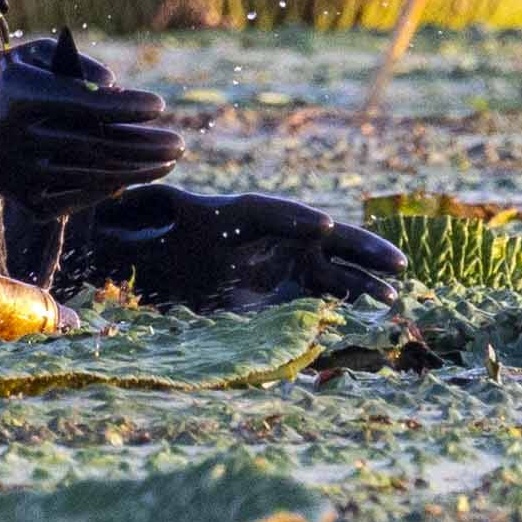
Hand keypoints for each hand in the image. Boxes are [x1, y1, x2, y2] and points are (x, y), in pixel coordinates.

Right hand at [0, 34, 181, 208]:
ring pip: (93, 174)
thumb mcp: (37, 56)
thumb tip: (116, 90)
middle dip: (145, 145)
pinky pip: (78, 197)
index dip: (129, 108)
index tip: (159, 105)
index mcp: (19, 96)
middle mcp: (17, 139)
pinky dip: (109, 187)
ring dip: (138, 170)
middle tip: (178, 143)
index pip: (88, 106)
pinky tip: (134, 176)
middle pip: (98, 146)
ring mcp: (20, 174)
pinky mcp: (24, 199)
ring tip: (167, 160)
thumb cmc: (9, 77)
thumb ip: (79, 68)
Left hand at [67, 184, 402, 309]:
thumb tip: (126, 203)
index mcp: (237, 213)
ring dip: (360, 282)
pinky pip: (315, 296)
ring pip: (328, 270)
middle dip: (357, 250)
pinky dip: (340, 304)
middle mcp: (267, 236)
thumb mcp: (143, 220)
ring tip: (392, 296)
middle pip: (319, 239)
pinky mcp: (279, 290)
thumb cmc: (151, 235)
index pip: (270, 213)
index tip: (319, 228)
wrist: (148, 257)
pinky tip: (366, 318)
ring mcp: (279, 263)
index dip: (295, 220)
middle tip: (395, 263)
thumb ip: (142, 211)